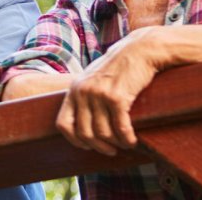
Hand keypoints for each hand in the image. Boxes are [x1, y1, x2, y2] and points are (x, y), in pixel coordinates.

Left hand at [56, 29, 160, 155]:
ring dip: (116, 144)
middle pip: (85, 133)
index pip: (63, 124)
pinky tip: (133, 141)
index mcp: (74, 90)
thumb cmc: (118, 67)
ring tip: (125, 145)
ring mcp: (99, 95)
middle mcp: (83, 92)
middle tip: (111, 151)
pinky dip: (127, 139)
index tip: (87, 146)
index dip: (74, 140)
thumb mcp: (93, 79)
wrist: (139, 50)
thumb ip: (85, 97)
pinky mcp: (117, 97)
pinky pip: (120, 127)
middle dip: (99, 146)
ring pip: (103, 133)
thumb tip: (84, 125)